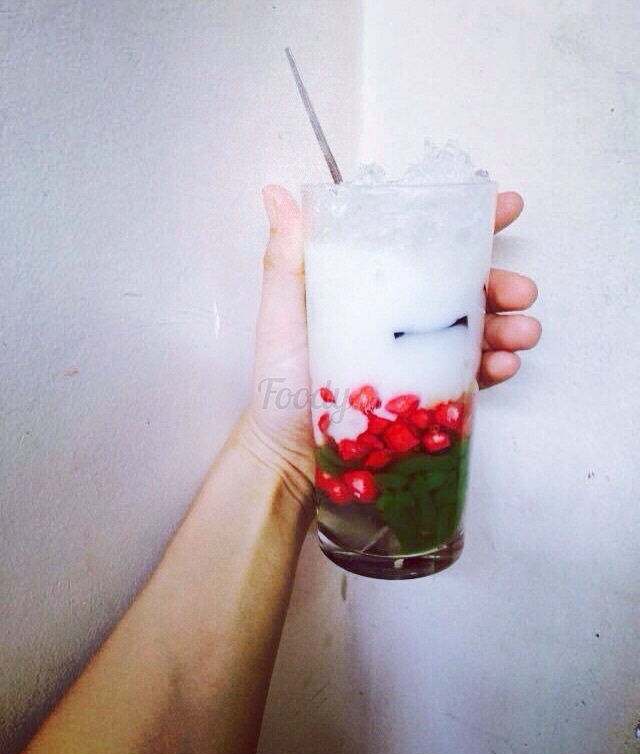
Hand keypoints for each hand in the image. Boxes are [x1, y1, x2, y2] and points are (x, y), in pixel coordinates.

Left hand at [246, 185, 539, 483]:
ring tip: (523, 332)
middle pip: (462, 287)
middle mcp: (399, 316)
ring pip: (476, 330)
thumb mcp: (281, 314)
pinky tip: (504, 366)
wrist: (286, 452)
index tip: (504, 206)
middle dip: (501, 283)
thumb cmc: (279, 380)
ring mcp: (415, 355)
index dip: (467, 224)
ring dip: (508, 326)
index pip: (423, 245)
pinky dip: (492, 368)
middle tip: (521, 290)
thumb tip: (276, 194)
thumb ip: (285, 259)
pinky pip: (468, 376)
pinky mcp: (425, 394)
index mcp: (372, 286)